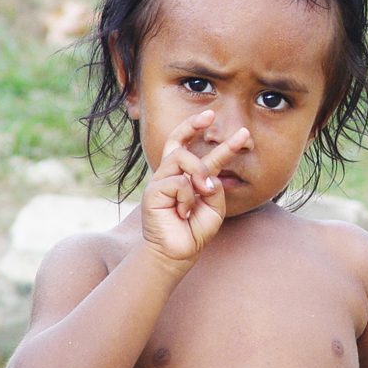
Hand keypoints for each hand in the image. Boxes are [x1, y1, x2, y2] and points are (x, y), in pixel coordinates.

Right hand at [141, 110, 249, 261]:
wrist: (177, 254)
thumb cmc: (195, 231)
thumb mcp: (215, 207)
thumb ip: (215, 187)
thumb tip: (207, 175)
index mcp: (185, 176)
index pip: (189, 146)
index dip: (197, 128)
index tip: (211, 114)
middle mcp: (171, 175)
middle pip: (177, 141)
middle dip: (192, 124)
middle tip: (211, 114)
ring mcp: (160, 182)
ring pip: (183, 157)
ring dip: (200, 171)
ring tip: (204, 192)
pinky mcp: (153, 192)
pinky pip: (180, 182)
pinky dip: (188, 197)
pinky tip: (183, 212)